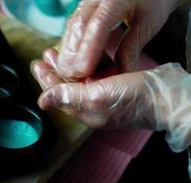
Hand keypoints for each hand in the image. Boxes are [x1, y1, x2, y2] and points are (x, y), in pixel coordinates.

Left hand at [32, 50, 190, 155]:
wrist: (167, 96)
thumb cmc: (134, 100)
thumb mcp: (95, 97)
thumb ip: (68, 97)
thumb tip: (42, 102)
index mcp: (85, 111)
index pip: (58, 95)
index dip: (46, 79)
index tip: (36, 64)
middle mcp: (93, 104)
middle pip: (67, 85)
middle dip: (55, 70)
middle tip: (45, 55)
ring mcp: (105, 93)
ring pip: (81, 77)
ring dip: (70, 64)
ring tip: (59, 51)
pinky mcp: (117, 83)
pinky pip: (97, 73)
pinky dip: (89, 64)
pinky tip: (85, 54)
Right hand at [57, 0, 185, 78]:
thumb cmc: (152, 1)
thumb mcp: (149, 22)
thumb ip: (133, 46)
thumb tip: (123, 73)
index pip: (98, 25)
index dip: (89, 49)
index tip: (84, 70)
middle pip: (78, 26)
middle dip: (72, 54)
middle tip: (72, 77)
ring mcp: (86, 2)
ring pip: (71, 28)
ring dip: (67, 52)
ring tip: (67, 73)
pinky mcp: (82, 9)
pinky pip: (71, 28)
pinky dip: (68, 47)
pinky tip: (68, 62)